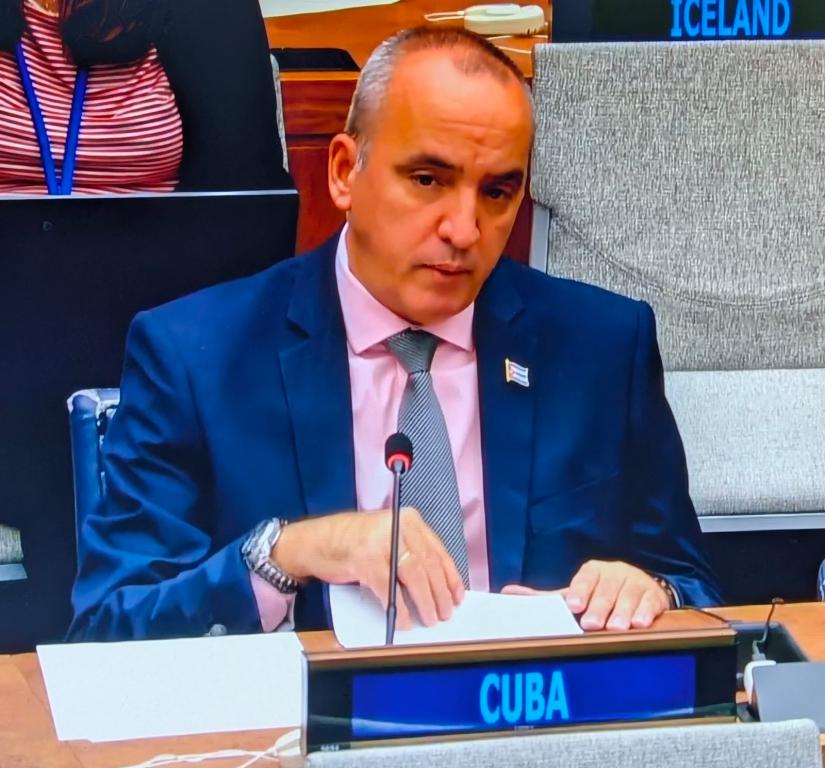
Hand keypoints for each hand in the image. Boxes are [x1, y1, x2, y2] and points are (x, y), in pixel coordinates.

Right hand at [274, 507, 464, 629]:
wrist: (316, 541)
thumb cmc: (353, 541)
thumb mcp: (388, 537)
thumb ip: (411, 552)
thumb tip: (438, 583)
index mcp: (408, 519)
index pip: (438, 550)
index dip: (451, 577)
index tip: (458, 596)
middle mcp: (397, 526)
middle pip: (429, 564)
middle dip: (440, 593)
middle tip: (445, 612)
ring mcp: (381, 542)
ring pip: (415, 577)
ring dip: (425, 602)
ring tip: (430, 618)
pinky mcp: (365, 560)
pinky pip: (390, 591)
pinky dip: (401, 610)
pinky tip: (405, 621)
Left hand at [502, 560, 669, 630]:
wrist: (639, 588)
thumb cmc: (600, 594)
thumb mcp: (575, 593)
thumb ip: (546, 597)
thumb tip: (508, 593)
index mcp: (593, 571)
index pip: (585, 578)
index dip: (580, 590)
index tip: (574, 604)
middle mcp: (614, 573)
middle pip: (606, 589)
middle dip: (599, 606)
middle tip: (592, 624)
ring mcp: (635, 583)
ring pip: (628, 596)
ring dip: (622, 612)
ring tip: (617, 627)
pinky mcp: (654, 596)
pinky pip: (650, 603)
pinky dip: (645, 612)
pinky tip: (640, 623)